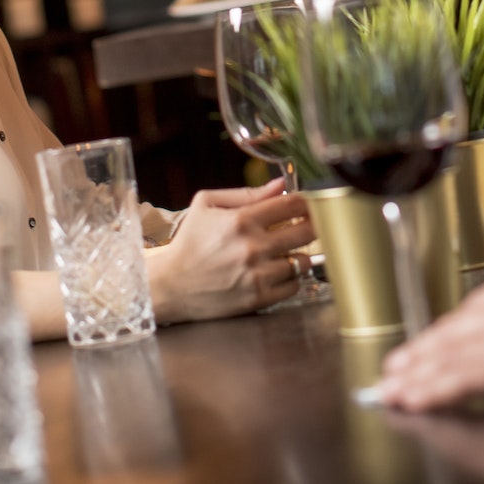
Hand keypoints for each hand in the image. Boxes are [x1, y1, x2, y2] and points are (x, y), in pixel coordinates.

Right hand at [147, 181, 315, 322]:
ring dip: (298, 255)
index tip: (311, 203)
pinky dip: (290, 279)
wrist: (171, 284)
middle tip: (308, 225)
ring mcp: (257, 275)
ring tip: (285, 253)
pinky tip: (276, 273)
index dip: (308, 201)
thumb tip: (280, 185)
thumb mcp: (207, 204)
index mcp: (241, 220)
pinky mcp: (258, 298)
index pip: (294, 204)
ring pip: (302, 261)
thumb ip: (246, 193)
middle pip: (307, 232)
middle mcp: (252, 247)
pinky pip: (293, 286)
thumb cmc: (189, 241)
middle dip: (312, 226)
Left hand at [376, 251, 483, 410]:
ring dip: (416, 372)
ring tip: (393, 387)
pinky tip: (412, 399)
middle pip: (453, 331)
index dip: (450, 328)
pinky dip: (430, 389)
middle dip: (421, 350)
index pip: (476, 308)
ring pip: (447, 356)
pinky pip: (457, 380)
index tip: (434, 338)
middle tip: (395, 366)